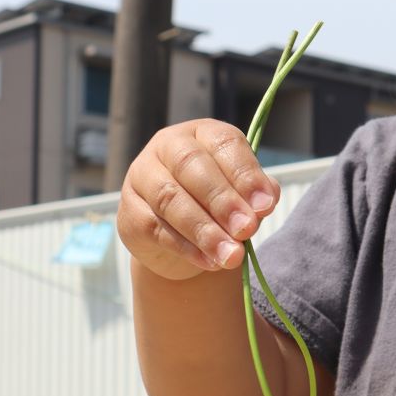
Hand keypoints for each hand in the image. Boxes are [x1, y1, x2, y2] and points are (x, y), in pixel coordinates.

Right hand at [117, 120, 280, 280]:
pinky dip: (187, 248)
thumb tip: (264, 203)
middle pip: (191, 165)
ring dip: (205, 230)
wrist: (181, 241)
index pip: (223, 143)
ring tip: (232, 256)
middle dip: (222, 200)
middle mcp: (168, 145)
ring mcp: (142, 176)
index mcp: (203, 133)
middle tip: (247, 229)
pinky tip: (210, 262)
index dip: (245, 174)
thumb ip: (255, 196)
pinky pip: (156, 228)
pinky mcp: (130, 212)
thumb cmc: (217, 207)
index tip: (265, 205)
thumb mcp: (241, 195)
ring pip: (170, 198)